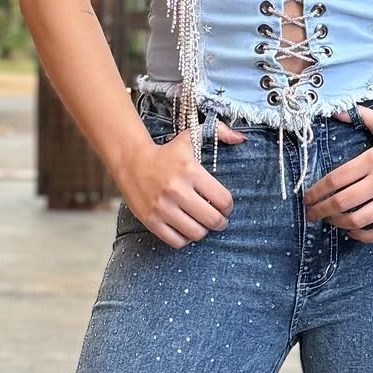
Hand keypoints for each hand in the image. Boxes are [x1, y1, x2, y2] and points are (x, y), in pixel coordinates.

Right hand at [119, 119, 244, 247]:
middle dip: (220, 222)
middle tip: (218, 220)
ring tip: (201, 224)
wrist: (131, 162)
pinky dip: (185, 239)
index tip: (225, 206)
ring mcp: (162, 208)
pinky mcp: (151, 221)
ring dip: (203, 231)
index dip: (228, 206)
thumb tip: (241, 138)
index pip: (223, 200)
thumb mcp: (190, 137)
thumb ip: (218, 132)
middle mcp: (176, 190)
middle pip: (212, 220)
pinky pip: (177, 241)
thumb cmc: (166, 153)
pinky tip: (186, 229)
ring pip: (196, 233)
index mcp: (190, 171)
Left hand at [303, 103, 372, 241]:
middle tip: (311, 214)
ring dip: (338, 223)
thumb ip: (362, 116)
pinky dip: (362, 236)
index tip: (306, 198)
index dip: (316, 191)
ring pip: (358, 219)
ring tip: (330, 220)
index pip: (336, 179)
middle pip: (342, 202)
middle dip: (321, 210)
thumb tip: (337, 111)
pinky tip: (353, 232)